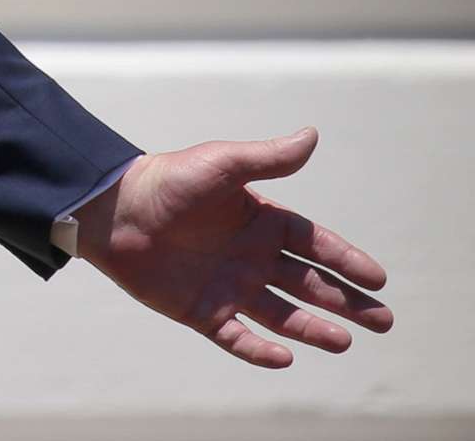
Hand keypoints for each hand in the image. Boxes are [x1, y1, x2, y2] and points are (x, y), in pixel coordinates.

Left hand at [77, 127, 392, 367]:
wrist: (110, 208)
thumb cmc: (165, 180)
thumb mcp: (221, 164)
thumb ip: (267, 158)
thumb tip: (311, 136)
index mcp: (260, 222)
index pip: (315, 244)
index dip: (347, 261)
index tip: (379, 279)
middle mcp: (251, 257)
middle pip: (310, 284)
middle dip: (347, 302)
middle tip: (384, 321)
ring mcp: (228, 285)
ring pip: (282, 314)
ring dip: (313, 328)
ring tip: (345, 341)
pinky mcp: (200, 310)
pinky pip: (236, 336)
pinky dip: (259, 349)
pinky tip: (284, 358)